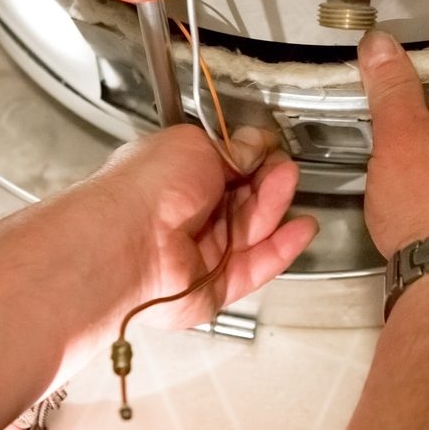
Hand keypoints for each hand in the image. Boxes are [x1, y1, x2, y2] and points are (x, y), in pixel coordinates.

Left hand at [94, 124, 318, 328]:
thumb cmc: (146, 189)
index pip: (226, 169)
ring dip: (275, 208)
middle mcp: (188, 215)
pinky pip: (256, 267)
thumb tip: (254, 143)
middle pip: (244, 199)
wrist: (128, 242)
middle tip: (282, 169)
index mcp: (176, 177)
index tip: (270, 150)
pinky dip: (281, 248)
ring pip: (253, 230)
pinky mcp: (215, 286)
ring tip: (287, 187)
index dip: (252, 159)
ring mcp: (202, 252)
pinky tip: (301, 229)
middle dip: (268, 182)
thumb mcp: (195, 146)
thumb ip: (232, 148)